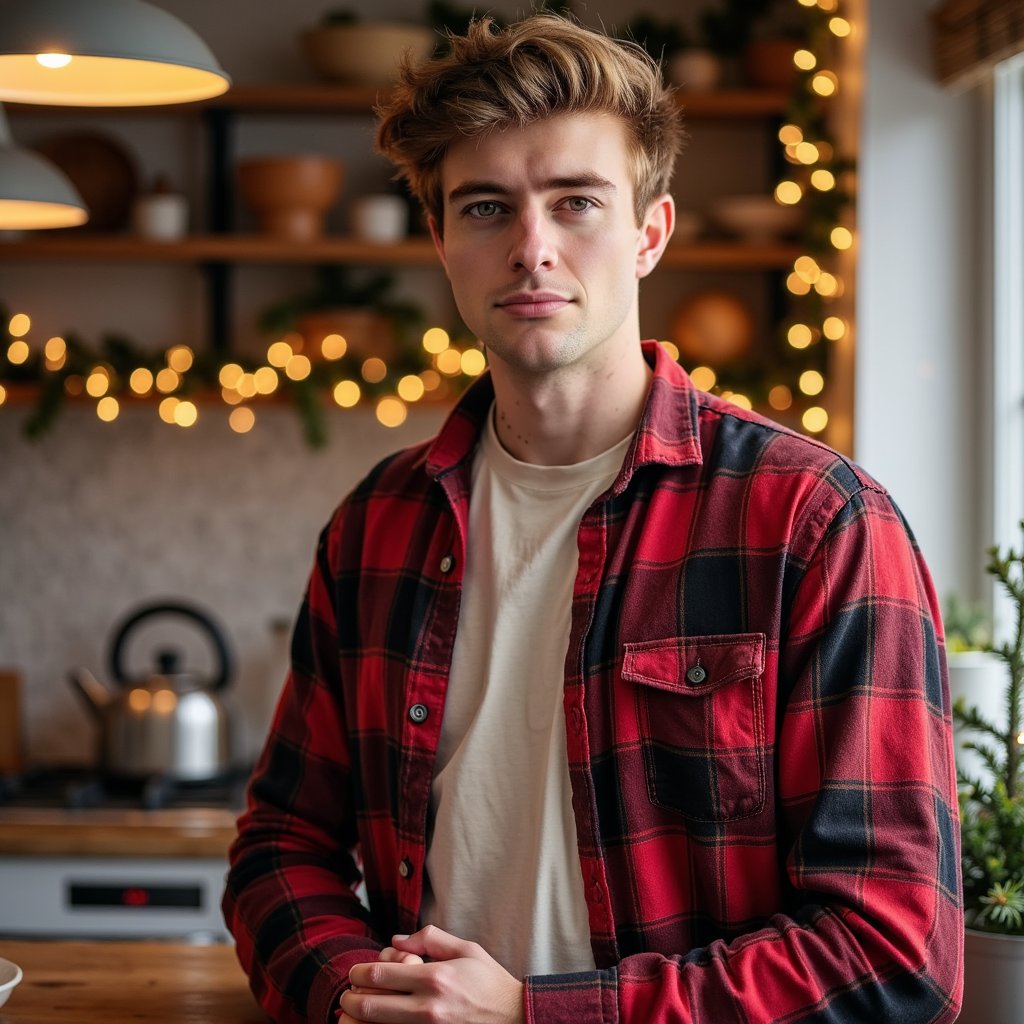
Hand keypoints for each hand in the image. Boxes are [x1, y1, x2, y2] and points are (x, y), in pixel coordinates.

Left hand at [338, 925, 523, 1023]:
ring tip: (353, 1017)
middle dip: (351, 1001)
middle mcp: (428, 1008)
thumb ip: (429, 939)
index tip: (354, 973)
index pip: (380, 976)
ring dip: (359, 1023)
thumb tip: (395, 941)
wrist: (515, 1019)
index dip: (358, 974)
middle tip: (347, 996)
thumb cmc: (490, 982)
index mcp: (435, 978)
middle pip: (371, 1007)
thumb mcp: (466, 949)